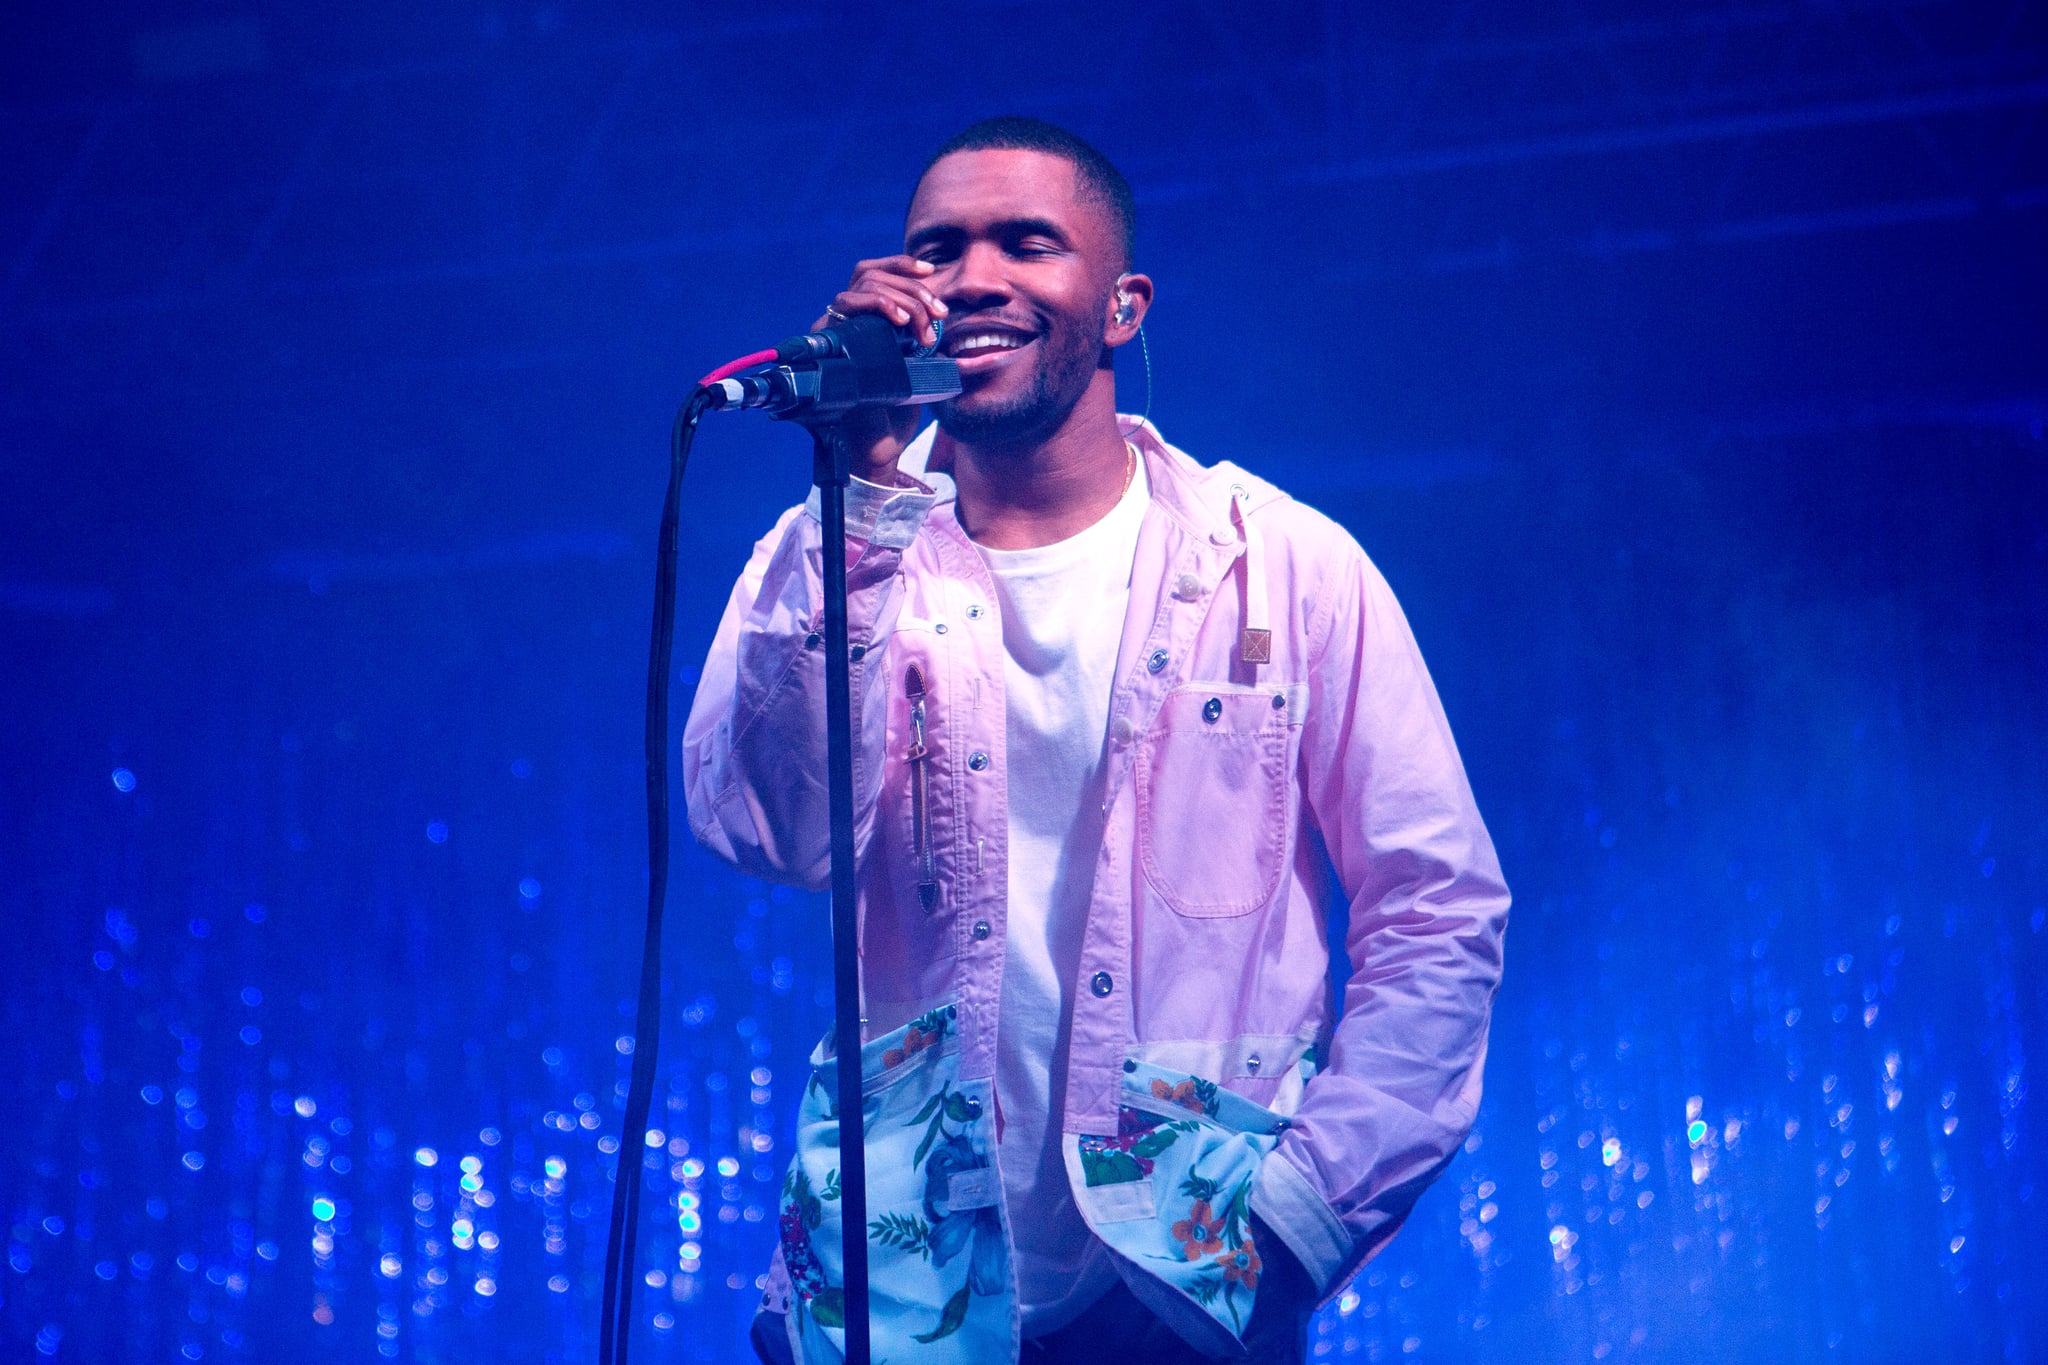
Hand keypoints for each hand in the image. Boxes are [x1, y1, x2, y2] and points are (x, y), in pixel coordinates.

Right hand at [813, 255, 949, 483]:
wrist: (878, 442)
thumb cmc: (900, 409)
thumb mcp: (929, 370)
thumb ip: (951, 354)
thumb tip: (996, 354)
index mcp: (867, 320)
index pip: (875, 272)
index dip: (901, 264)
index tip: (931, 271)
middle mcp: (847, 320)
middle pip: (872, 272)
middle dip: (912, 288)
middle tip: (937, 314)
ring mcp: (836, 328)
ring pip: (864, 283)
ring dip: (901, 298)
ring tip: (921, 326)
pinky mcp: (829, 339)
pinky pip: (847, 304)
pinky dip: (878, 304)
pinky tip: (900, 322)